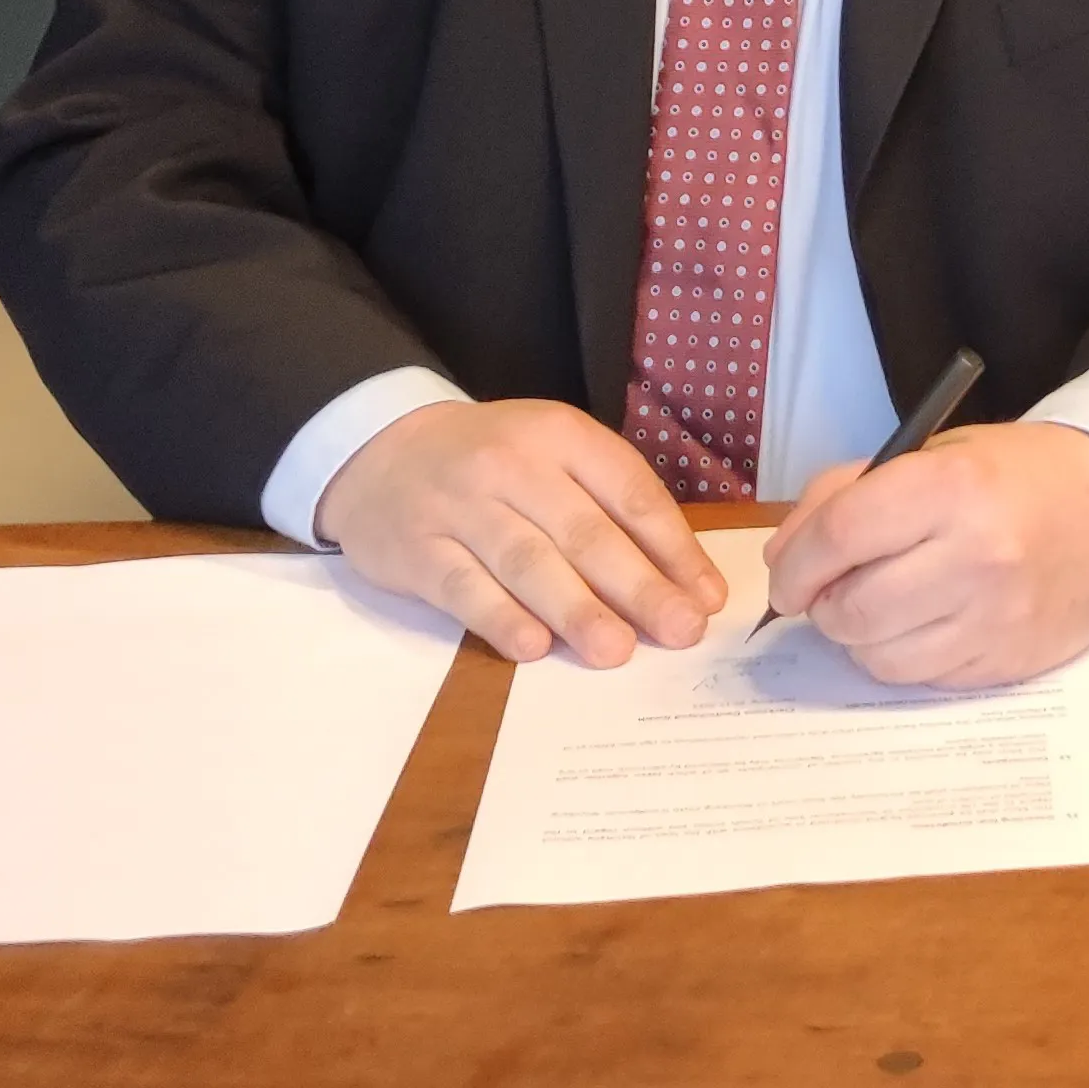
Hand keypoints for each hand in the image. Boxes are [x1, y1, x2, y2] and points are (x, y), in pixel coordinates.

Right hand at [312, 397, 725, 665]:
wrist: (381, 451)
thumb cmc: (492, 462)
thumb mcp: (553, 455)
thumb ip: (609, 507)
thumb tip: (680, 579)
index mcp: (561, 436)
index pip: (628, 492)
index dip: (673, 548)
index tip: (707, 597)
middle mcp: (512, 465)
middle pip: (584, 532)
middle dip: (639, 587)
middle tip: (681, 630)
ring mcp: (460, 507)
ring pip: (528, 562)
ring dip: (577, 610)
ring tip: (617, 651)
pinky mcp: (417, 549)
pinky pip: (464, 587)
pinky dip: (501, 619)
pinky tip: (534, 648)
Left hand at [761, 421, 1088, 687]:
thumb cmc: (1013, 475)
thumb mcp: (932, 453)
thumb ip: (849, 494)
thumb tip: (785, 558)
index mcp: (953, 486)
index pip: (841, 536)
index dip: (797, 563)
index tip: (786, 575)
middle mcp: (977, 556)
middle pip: (853, 609)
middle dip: (822, 605)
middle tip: (828, 591)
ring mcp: (996, 618)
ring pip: (880, 657)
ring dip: (859, 636)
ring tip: (878, 604)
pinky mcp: (1007, 664)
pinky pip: (921, 679)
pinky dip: (902, 656)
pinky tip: (921, 622)